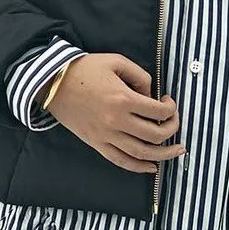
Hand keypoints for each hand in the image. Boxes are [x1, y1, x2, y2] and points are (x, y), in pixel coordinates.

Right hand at [46, 53, 186, 175]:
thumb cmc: (85, 69)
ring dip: (163, 155)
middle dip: (172, 129)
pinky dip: (138, 167)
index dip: (171, 108)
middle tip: (172, 121)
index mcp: (123, 99)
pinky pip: (121, 161)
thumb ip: (140, 76)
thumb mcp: (116, 62)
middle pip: (155, 135)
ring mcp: (106, 136)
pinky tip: (152, 168)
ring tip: (176, 152)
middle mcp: (117, 121)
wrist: (52, 82)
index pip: (159, 112)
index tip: (167, 101)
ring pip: (142, 154)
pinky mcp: (96, 143)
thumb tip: (151, 95)